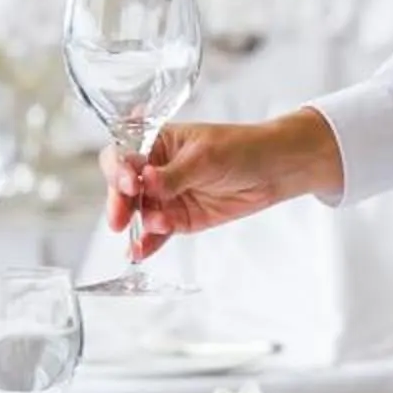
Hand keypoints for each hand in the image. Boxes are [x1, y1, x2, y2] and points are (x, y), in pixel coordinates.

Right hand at [102, 110, 346, 260]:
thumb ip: (174, 174)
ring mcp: (166, 196)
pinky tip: (141, 250)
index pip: (123, 155)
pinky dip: (148, 242)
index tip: (128, 184)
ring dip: (138, 223)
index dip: (119, 170)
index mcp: (156, 143)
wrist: (274, 170)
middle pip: (124, 188)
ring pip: (139, 213)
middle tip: (121, 218)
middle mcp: (155, 170)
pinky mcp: (180, 219)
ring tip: (154, 226)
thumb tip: (146, 181)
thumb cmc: (240, 148)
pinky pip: (158, 232)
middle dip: (120, 203)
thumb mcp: (205, 157)